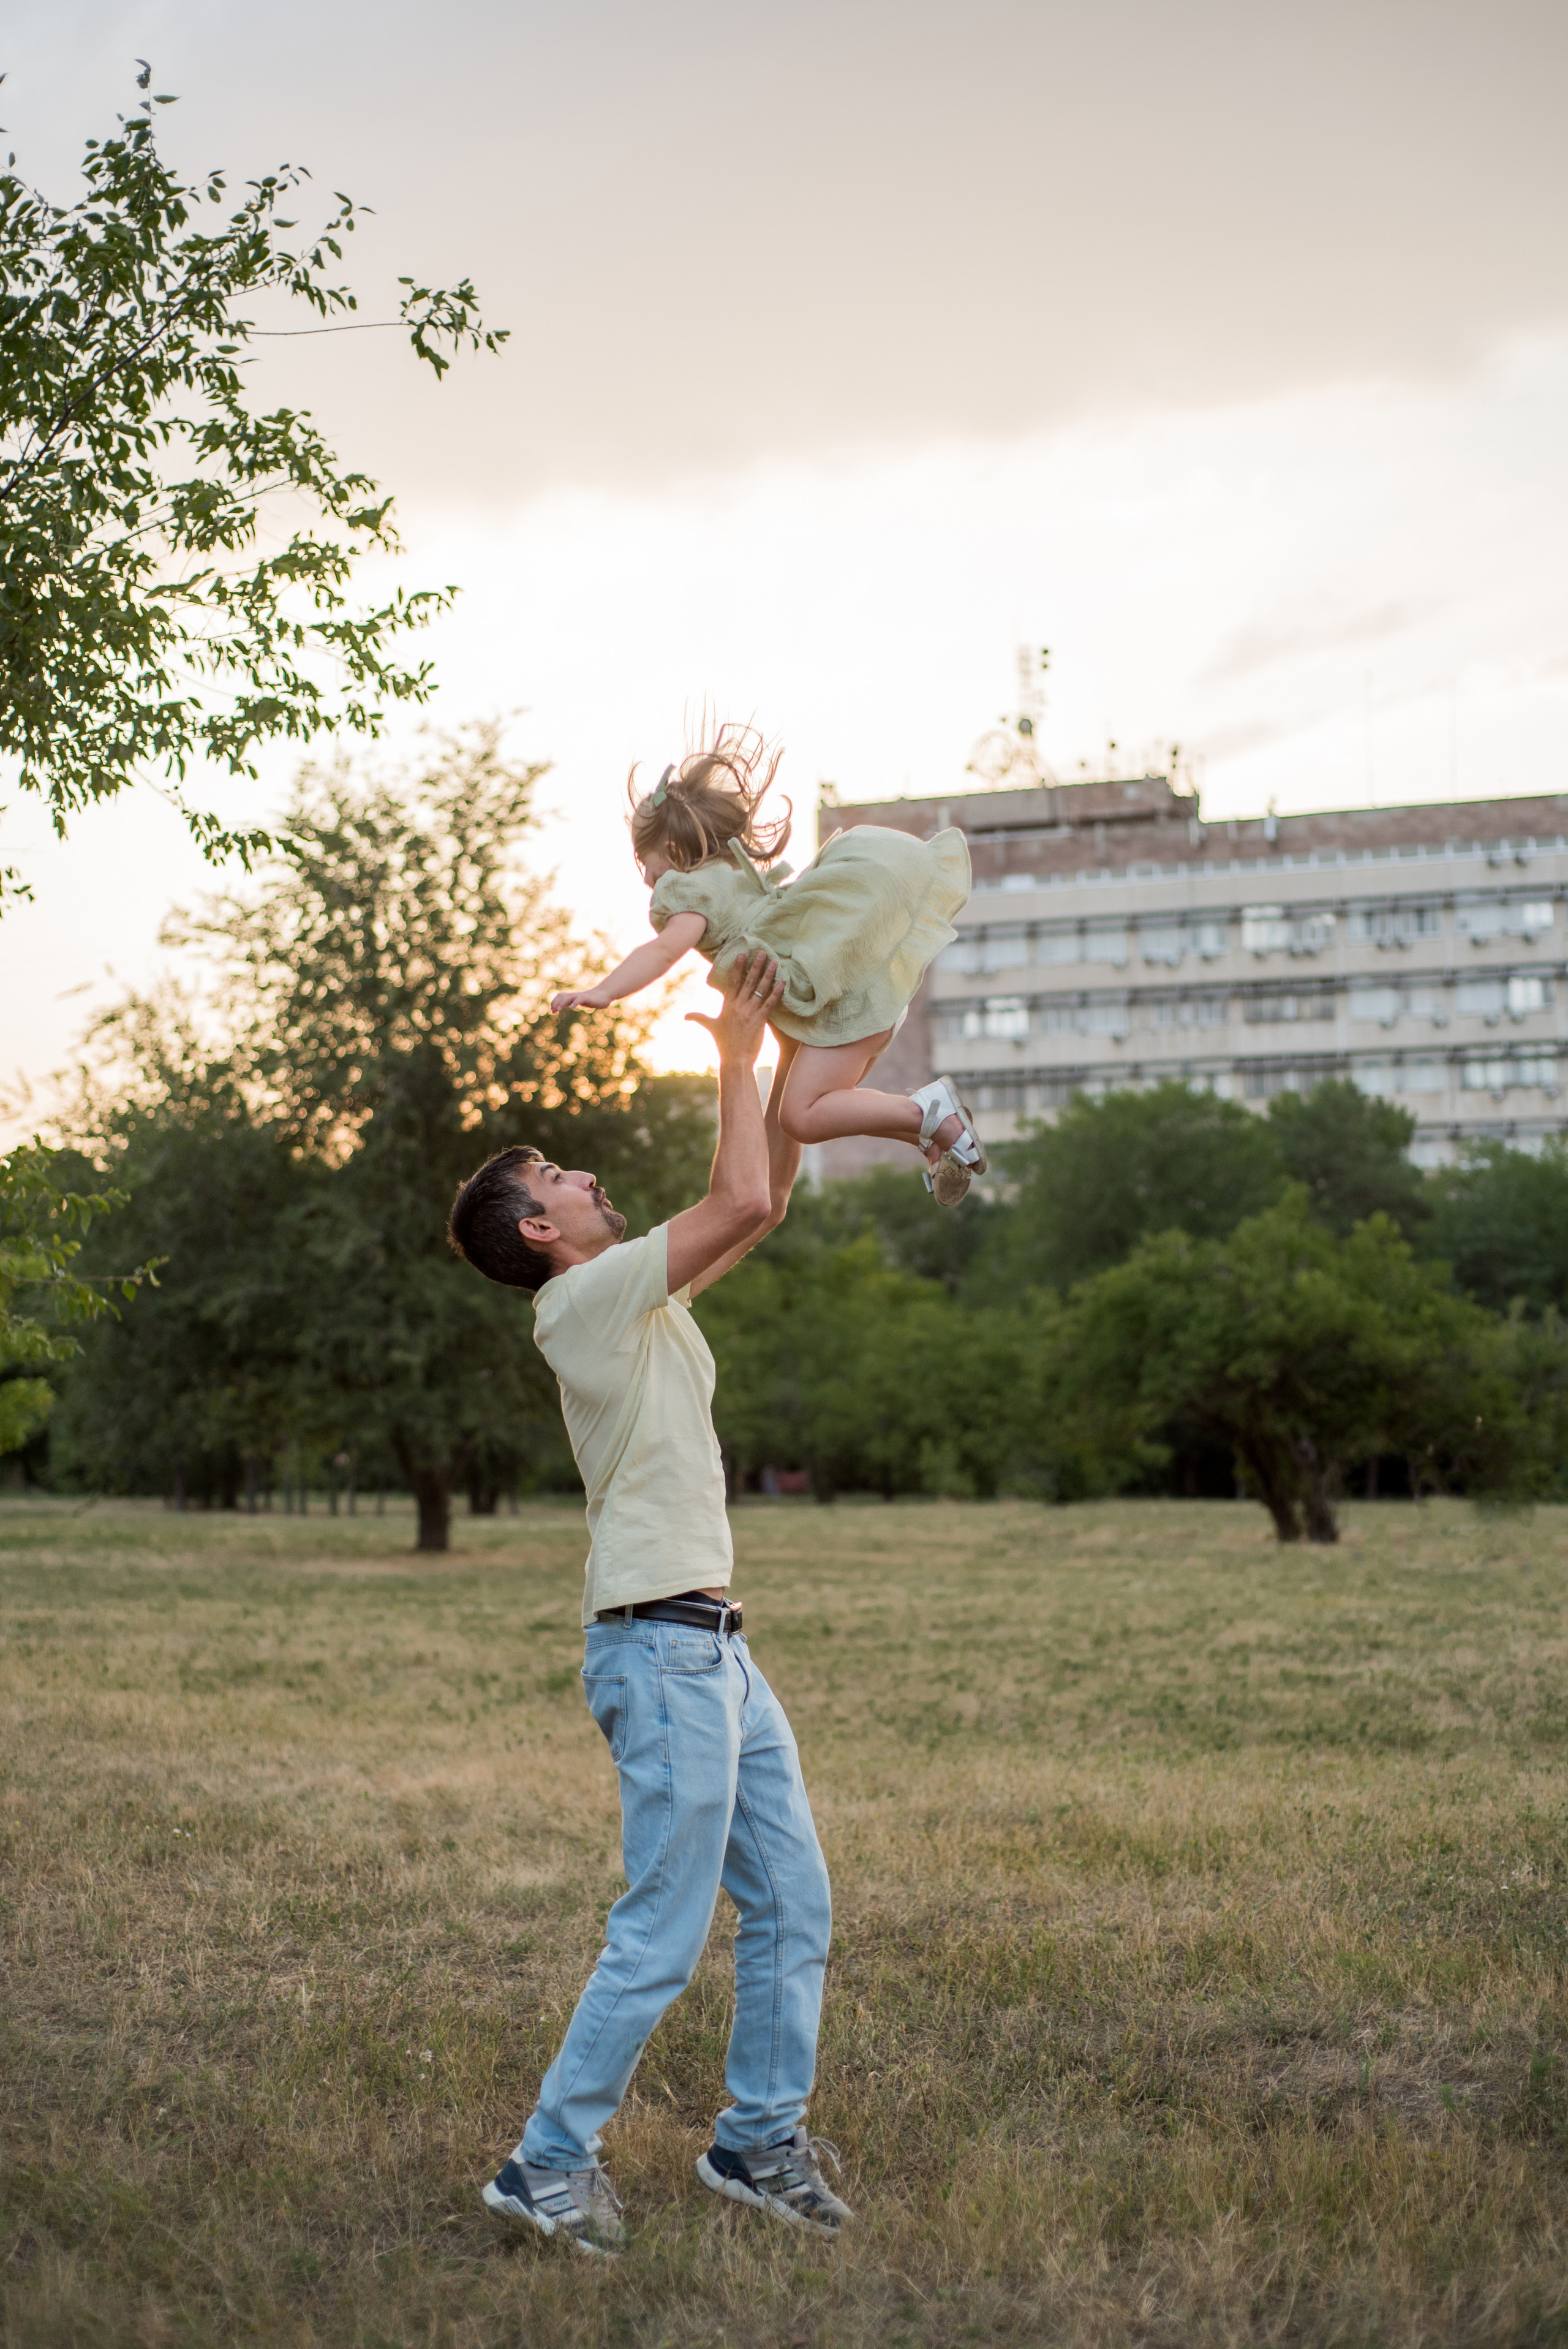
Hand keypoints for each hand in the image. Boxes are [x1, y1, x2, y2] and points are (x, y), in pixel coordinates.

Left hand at [551, 986, 609, 1013]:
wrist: (603, 995)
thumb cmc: (591, 999)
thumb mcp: (579, 1001)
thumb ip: (571, 1002)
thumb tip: (563, 1006)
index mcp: (572, 996)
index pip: (560, 996)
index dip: (555, 1002)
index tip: (552, 1011)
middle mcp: (575, 995)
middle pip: (563, 996)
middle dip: (557, 1003)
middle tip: (553, 1011)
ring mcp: (581, 996)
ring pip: (569, 997)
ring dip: (563, 1002)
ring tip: (559, 1009)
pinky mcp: (587, 998)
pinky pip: (580, 999)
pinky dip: (575, 1002)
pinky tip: (572, 1007)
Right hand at [685, 949, 782, 1067]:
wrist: (734, 1060)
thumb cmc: (723, 1044)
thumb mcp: (711, 1027)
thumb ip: (700, 1018)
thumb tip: (686, 1016)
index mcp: (727, 1005)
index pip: (732, 982)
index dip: (737, 967)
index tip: (741, 954)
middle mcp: (738, 1006)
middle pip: (747, 981)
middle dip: (755, 965)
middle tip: (762, 951)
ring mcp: (749, 1013)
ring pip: (760, 989)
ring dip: (768, 975)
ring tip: (774, 962)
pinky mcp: (759, 1021)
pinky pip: (770, 1003)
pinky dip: (777, 992)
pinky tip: (783, 982)